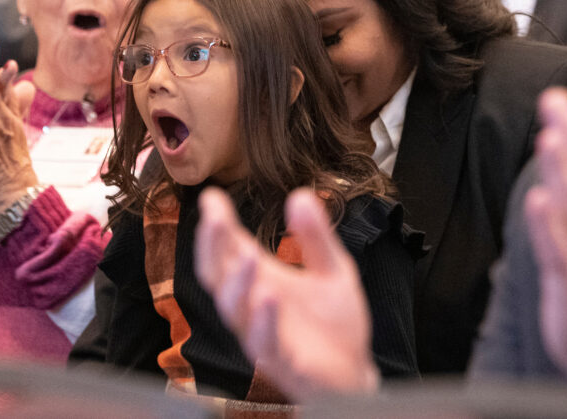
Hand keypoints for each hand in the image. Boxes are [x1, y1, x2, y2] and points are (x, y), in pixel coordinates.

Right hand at [194, 188, 378, 398]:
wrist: (355, 372)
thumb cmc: (335, 323)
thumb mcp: (333, 269)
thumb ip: (315, 236)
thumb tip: (301, 195)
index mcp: (261, 279)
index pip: (228, 248)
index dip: (216, 224)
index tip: (212, 196)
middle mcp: (253, 305)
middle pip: (218, 276)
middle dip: (212, 247)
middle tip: (216, 220)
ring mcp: (264, 335)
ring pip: (235, 311)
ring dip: (237, 283)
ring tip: (247, 255)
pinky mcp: (283, 362)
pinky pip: (265, 345)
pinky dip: (263, 322)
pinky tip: (268, 298)